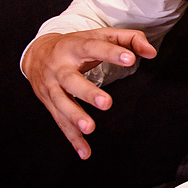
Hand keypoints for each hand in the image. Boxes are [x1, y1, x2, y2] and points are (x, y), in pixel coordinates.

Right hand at [21, 28, 155, 158]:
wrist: (36, 53)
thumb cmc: (76, 44)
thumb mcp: (100, 35)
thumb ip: (129, 39)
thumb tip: (151, 52)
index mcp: (74, 46)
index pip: (93, 47)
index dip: (111, 52)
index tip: (130, 58)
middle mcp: (59, 67)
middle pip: (70, 80)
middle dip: (87, 92)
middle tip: (106, 103)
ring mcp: (52, 86)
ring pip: (61, 103)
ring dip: (74, 117)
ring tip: (90, 128)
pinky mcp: (50, 103)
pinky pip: (61, 123)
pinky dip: (72, 139)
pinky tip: (85, 152)